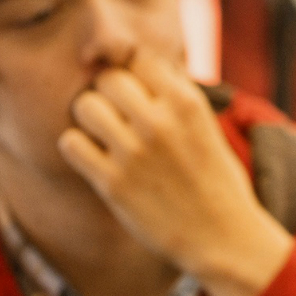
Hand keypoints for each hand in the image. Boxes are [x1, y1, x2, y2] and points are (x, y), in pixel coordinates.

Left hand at [57, 53, 292, 295]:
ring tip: (104, 136)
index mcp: (187, 103)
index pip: (138, 57)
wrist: (224, 238)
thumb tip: (135, 64)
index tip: (137, 94)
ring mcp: (134, 154)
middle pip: (107, 79)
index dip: (133, 73)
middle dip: (108, 95)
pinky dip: (77, 148)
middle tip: (117, 116)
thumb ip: (174, 95)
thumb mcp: (206, 125)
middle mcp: (160, 123)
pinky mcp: (113, 184)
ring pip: (84, 106)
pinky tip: (95, 158)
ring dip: (89, 119)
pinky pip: (70, 144)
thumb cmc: (215, 180)